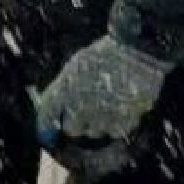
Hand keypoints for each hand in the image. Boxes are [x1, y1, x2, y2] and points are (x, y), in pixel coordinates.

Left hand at [38, 36, 172, 146]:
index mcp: (65, 92)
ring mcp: (103, 118)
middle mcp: (81, 109)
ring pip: (94, 132)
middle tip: (83, 112)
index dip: (45, 122)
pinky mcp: (124, 122)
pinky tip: (120, 109)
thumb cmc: (106, 52)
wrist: (138, 51)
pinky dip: (117, 123)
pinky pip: (115, 131)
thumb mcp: (76, 64)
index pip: (47, 114)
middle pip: (71, 129)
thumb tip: (57, 101)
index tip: (47, 126)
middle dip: (75, 122)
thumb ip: (63, 86)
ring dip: (96, 123)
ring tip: (105, 107)